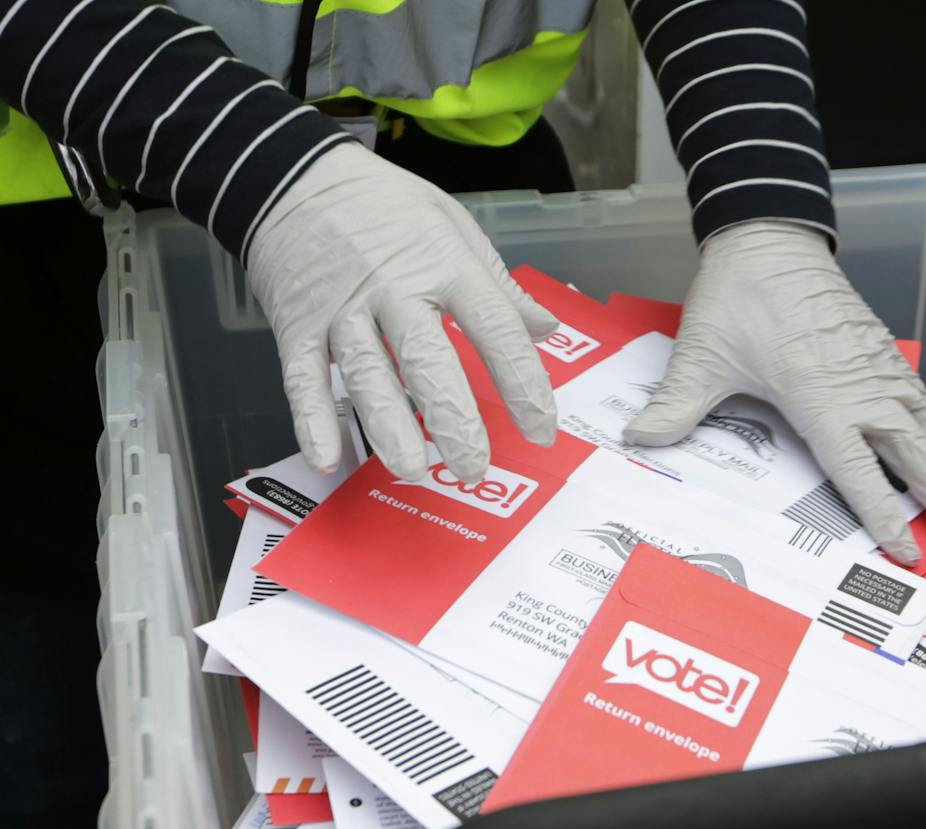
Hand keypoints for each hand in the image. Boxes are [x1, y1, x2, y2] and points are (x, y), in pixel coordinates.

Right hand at [246, 143, 557, 481]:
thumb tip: (545, 329)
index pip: (494, 329)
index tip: (542, 429)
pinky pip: (301, 378)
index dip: (523, 383)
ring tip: (412, 469)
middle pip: (427, 361)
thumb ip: (499, 286)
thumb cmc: (384, 205)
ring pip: (366, 374)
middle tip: (474, 466)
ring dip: (388, 426)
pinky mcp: (296, 325)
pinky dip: (311, 421)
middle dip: (453, 419)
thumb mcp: (454, 226)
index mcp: (443, 264)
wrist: (292, 175)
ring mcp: (341, 310)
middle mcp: (393, 289)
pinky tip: (327, 458)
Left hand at [623, 221, 925, 564]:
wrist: (768, 237)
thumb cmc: (739, 295)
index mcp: (818, 394)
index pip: (859, 467)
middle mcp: (860, 387)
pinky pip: (925, 410)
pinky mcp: (884, 358)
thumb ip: (676, 404)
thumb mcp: (701, 354)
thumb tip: (638, 439)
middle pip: (918, 459)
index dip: (884, 512)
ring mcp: (879, 372)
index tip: (909, 551)